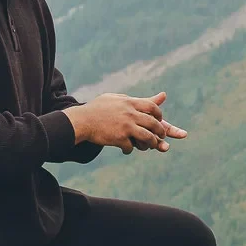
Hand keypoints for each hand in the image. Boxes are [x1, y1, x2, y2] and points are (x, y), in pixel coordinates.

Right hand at [69, 91, 187, 154]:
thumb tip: (163, 95)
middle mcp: (129, 113)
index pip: (152, 107)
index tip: (159, 120)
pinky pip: (131, 147)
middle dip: (160, 132)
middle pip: (153, 123)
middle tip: (160, 136)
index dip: (159, 115)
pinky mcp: (119, 138)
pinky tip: (125, 149)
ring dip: (151, 143)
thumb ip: (137, 99)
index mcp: (129, 102)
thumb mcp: (117, 99)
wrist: (81, 120)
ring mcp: (125, 126)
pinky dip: (129, 149)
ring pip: (147, 137)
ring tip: (147, 146)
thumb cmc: (98, 108)